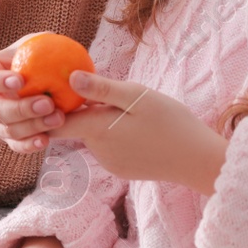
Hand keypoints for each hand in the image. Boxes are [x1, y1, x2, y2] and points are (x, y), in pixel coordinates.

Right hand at [0, 39, 67, 154]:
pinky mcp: (6, 138)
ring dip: (33, 126)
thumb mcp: (26, 48)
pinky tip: (46, 140)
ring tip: (58, 118)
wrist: (17, 90)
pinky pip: (15, 146)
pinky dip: (29, 145)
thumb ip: (38, 43)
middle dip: (21, 108)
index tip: (20, 80)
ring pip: (7, 130)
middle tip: (47, 103)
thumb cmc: (24, 62)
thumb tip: (56, 39)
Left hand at [49, 71, 227, 194]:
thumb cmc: (172, 123)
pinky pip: (108, 146)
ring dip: (101, 120)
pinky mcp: (121, 169)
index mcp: (97, 130)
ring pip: (94, 134)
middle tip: (106, 89)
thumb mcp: (138, 96)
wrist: (199, 161)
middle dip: (83, 108)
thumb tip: (69, 78)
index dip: (49, 107)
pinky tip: (138, 127)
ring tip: (128, 107)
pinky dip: (114, 134)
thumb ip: (102, 88)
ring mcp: (109, 163)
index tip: (52, 90)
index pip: (56, 122)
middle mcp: (97, 150)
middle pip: (77, 125)